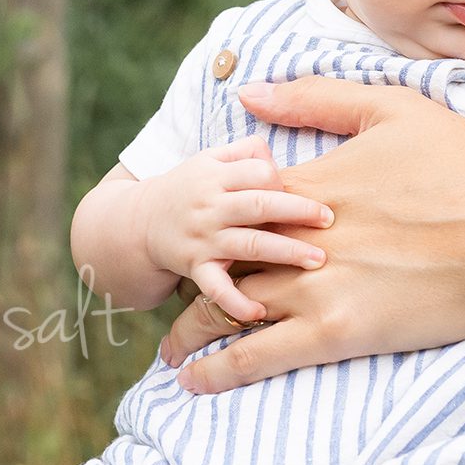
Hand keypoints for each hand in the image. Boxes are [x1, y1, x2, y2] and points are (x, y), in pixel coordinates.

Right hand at [139, 135, 335, 324]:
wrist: (135, 224)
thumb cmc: (189, 189)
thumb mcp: (210, 159)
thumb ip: (247, 152)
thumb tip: (281, 162)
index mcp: (217, 175)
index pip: (259, 171)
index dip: (284, 181)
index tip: (302, 194)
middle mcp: (211, 206)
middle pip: (259, 204)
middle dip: (297, 210)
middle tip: (329, 219)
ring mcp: (203, 238)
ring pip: (249, 244)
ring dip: (285, 252)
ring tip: (319, 260)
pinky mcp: (195, 268)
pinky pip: (216, 288)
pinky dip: (236, 301)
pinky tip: (260, 312)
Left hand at [156, 76, 464, 393]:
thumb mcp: (394, 109)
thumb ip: (317, 99)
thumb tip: (251, 92)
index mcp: (314, 185)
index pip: (236, 203)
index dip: (212, 220)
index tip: (198, 233)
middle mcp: (302, 237)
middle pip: (222, 260)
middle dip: (193, 280)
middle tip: (173, 297)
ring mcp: (318, 286)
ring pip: (230, 310)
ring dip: (193, 331)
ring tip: (171, 351)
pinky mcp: (340, 331)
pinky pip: (261, 356)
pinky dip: (220, 371)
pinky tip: (195, 382)